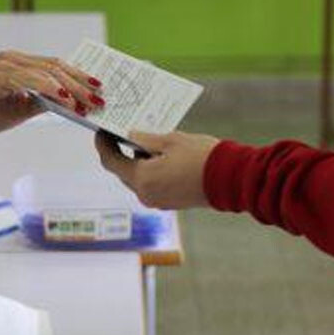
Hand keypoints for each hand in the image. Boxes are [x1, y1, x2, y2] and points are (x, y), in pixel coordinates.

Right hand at [0, 50, 102, 140]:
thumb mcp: (22, 109)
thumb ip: (43, 101)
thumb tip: (70, 102)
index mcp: (19, 63)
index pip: (55, 66)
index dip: (78, 76)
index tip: (97, 89)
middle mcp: (13, 58)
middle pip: (55, 67)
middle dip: (80, 83)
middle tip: (99, 98)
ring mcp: (5, 65)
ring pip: (47, 72)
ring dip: (70, 89)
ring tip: (87, 103)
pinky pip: (30, 80)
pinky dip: (49, 89)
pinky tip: (64, 100)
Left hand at [96, 131, 219, 209]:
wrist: (231, 179)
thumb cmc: (202, 157)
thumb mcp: (171, 140)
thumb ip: (145, 139)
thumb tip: (130, 136)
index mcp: (142, 179)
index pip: (111, 161)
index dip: (103, 145)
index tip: (101, 131)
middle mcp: (146, 195)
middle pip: (123, 172)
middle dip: (120, 152)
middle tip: (121, 132)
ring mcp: (158, 201)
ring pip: (138, 179)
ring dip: (137, 162)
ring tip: (144, 141)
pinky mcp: (170, 203)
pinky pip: (152, 185)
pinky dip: (150, 171)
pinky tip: (159, 156)